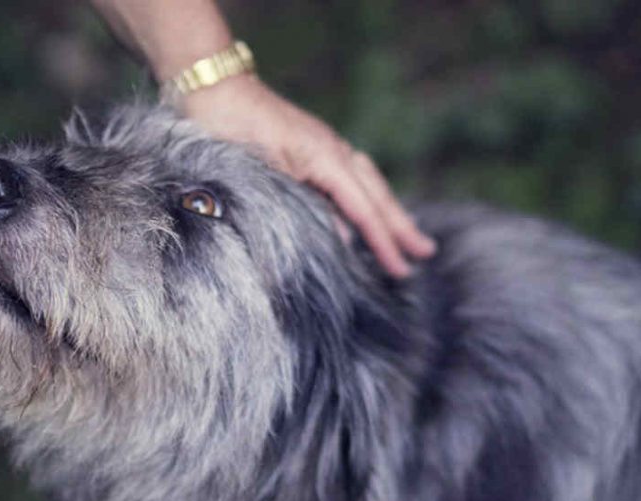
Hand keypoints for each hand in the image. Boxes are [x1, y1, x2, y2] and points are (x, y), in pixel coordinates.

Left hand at [179, 74, 436, 277]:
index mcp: (326, 158)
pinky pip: (350, 177)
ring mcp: (324, 146)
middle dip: (400, 226)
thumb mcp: (264, 175)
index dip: (383, 242)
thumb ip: (302, 206)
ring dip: (388, 211)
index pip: (363, 209)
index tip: (401, 269)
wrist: (213, 90)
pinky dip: (365, 197)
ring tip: (407, 235)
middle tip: (426, 253)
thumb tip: (343, 237)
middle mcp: (333, 150)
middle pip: (376, 194)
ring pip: (367, 183)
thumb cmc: (230, 130)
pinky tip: (364, 210)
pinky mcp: (311, 147)